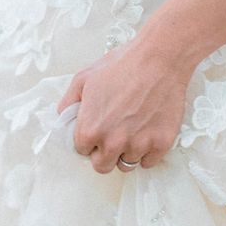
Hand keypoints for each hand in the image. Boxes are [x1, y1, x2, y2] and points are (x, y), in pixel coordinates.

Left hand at [56, 38, 193, 173]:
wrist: (160, 59)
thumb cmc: (123, 65)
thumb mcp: (84, 78)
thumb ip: (69, 102)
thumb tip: (64, 117)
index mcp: (90, 130)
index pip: (82, 151)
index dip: (89, 139)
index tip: (97, 129)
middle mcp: (112, 143)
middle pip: (102, 166)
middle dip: (104, 153)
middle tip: (113, 135)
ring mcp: (138, 145)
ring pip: (127, 164)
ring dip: (127, 152)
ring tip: (132, 130)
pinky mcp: (161, 144)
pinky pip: (149, 162)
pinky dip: (148, 152)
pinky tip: (147, 133)